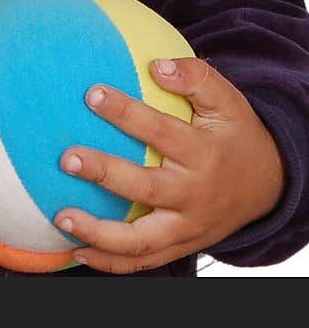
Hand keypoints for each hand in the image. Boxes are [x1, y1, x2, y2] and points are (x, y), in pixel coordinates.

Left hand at [53, 57, 286, 272]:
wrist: (266, 185)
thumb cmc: (235, 134)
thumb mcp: (227, 100)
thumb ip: (196, 77)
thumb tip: (157, 65)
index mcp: (203, 154)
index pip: (160, 131)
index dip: (126, 113)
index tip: (91, 94)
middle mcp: (194, 194)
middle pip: (145, 188)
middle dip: (104, 174)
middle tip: (67, 158)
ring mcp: (186, 227)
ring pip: (141, 240)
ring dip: (98, 233)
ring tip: (61, 216)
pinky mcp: (180, 246)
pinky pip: (144, 261)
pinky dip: (110, 262)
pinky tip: (76, 251)